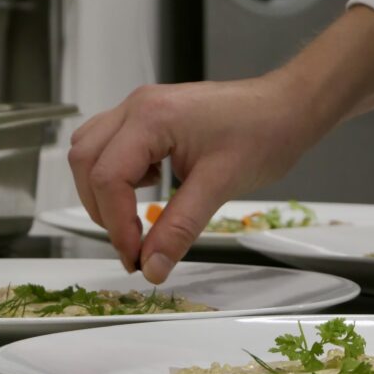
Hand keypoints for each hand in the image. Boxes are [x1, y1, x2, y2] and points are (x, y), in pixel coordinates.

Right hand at [68, 75, 312, 281]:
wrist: (287, 108)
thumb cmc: (263, 133)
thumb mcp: (220, 186)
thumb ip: (180, 229)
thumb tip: (151, 266)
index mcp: (150, 117)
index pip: (107, 177)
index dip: (115, 225)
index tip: (135, 257)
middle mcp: (137, 106)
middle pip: (85, 161)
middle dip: (101, 209)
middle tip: (132, 245)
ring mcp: (141, 108)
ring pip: (90, 150)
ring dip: (101, 191)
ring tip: (133, 220)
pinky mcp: (150, 117)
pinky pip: (111, 145)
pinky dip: (116, 174)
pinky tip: (147, 190)